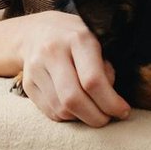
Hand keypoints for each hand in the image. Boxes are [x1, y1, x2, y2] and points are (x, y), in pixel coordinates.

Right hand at [15, 10, 131, 126]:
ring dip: (81, 118)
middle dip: (96, 117)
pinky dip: (67, 116)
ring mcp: (36, 68)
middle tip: (107, 118)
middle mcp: (53, 52)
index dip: (110, 102)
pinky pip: (50, 112)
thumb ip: (106, 67)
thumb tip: (111, 100)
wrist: (36, 30)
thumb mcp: (97, 42)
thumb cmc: (76, 39)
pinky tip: (75, 108)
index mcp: (77, 39)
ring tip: (92, 111)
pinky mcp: (28, 83)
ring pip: (61, 109)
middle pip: (73, 99)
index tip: (122, 111)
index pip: (93, 80)